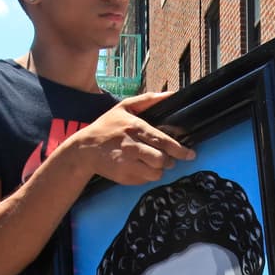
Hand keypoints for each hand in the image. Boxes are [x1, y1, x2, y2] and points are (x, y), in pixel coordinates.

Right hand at [72, 92, 194, 185]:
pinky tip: (140, 167)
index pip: (163, 142)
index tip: (190, 154)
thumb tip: (171, 94)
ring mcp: (127, 163)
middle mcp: (131, 146)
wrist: (84, 149)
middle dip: (169, 160)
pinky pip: (145, 180)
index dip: (180, 150)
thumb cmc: (106, 126)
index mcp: (135, 128)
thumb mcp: (124, 107)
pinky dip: (147, 175)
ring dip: (159, 169)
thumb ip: (148, 100)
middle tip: (168, 158)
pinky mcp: (124, 177)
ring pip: (155, 173)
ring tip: (153, 162)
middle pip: (162, 160)